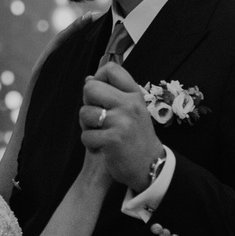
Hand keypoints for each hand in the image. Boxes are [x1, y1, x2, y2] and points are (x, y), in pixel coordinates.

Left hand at [80, 65, 163, 190]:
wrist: (150, 166)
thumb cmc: (136, 136)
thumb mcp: (132, 110)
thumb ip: (113, 93)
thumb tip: (88, 78)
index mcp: (134, 95)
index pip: (111, 69)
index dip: (98, 78)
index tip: (100, 93)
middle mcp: (129, 104)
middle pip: (90, 88)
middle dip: (88, 103)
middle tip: (98, 116)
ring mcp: (121, 122)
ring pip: (84, 113)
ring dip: (87, 126)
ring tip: (101, 133)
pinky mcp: (113, 140)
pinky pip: (86, 135)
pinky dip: (90, 143)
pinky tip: (103, 147)